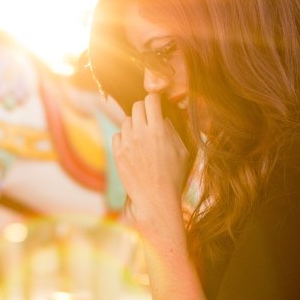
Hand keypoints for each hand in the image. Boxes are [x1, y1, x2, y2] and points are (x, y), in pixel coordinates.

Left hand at [113, 93, 189, 242]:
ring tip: (142, 136)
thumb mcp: (182, 152)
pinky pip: (117, 135)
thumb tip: (163, 118)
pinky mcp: (117, 154)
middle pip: (136, 106)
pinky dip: (124, 137)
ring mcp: (126, 143)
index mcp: (158, 130)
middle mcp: (140, 133)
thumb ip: (172, 131)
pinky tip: (133, 147)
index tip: (157, 104)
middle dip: (144, 109)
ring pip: (126, 120)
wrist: (155, 199)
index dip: (155, 100)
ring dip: (134, 124)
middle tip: (149, 119)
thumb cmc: (173, 177)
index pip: (151, 99)